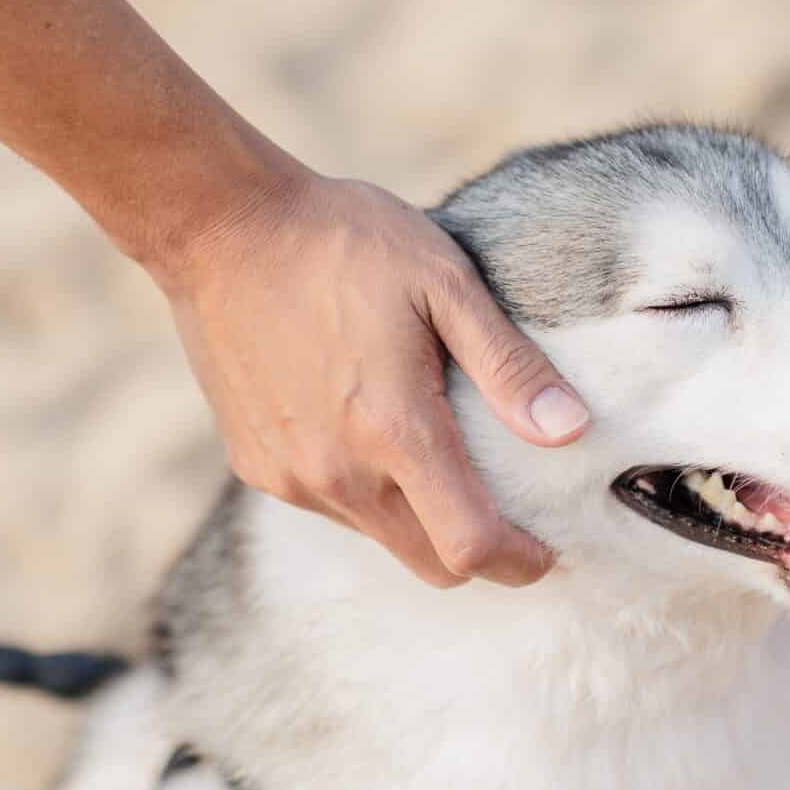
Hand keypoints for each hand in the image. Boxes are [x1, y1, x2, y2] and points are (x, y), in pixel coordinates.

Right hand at [150, 171, 589, 587]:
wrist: (219, 226)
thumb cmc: (342, 243)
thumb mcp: (445, 283)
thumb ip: (509, 365)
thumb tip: (570, 430)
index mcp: (394, 430)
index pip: (469, 546)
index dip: (519, 562)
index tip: (546, 550)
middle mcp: (337, 471)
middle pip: (428, 563)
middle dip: (478, 553)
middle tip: (509, 515)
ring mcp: (291, 475)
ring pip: (380, 537)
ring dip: (420, 519)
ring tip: (437, 452)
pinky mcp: (257, 465)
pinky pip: (331, 507)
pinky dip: (367, 491)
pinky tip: (371, 429)